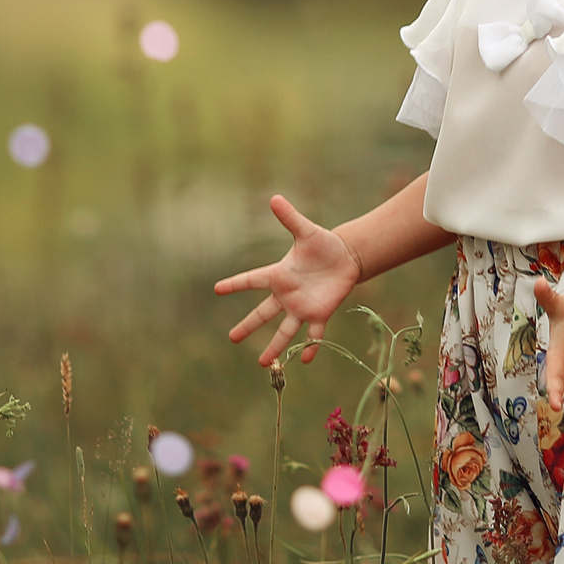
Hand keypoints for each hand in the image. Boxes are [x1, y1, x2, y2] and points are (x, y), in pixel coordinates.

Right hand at [214, 195, 362, 366]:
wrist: (346, 258)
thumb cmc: (324, 244)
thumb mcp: (306, 231)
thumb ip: (290, 218)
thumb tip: (275, 198)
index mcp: (279, 275)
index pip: (252, 280)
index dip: (235, 284)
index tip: (217, 289)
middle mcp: (287, 295)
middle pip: (263, 314)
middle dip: (248, 326)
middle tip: (232, 338)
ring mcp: (302, 307)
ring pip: (285, 331)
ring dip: (274, 347)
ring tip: (263, 364)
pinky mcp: (320, 314)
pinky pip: (314, 334)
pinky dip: (310, 347)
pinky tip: (304, 360)